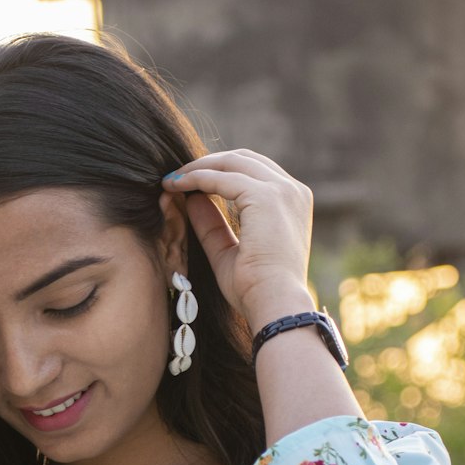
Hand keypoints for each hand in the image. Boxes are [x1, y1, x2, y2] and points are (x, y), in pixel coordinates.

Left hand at [162, 150, 313, 334]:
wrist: (275, 305)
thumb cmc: (255, 289)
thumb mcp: (227, 252)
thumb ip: (212, 224)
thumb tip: (190, 199)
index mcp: (292, 203)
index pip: (253, 173)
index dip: (219, 173)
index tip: (189, 183)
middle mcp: (292, 191)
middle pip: (244, 160)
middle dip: (207, 164)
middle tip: (176, 177)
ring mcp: (282, 191)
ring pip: (232, 163)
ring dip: (198, 168)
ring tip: (171, 181)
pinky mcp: (267, 196)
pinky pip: (223, 178)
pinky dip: (196, 178)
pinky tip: (175, 186)